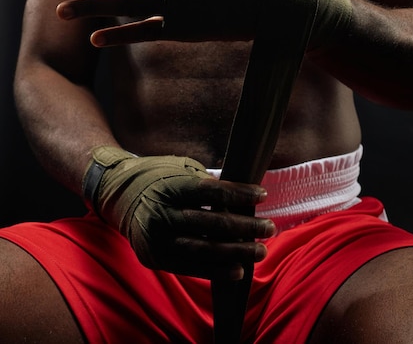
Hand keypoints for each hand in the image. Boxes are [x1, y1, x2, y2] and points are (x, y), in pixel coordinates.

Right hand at [83, 147, 275, 279]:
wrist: (116, 194)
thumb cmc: (156, 176)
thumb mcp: (178, 168)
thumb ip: (206, 182)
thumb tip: (242, 197)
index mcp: (169, 186)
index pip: (211, 192)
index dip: (239, 194)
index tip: (263, 194)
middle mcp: (161, 213)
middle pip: (211, 223)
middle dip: (245, 227)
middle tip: (270, 228)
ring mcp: (156, 239)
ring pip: (203, 249)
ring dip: (236, 252)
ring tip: (260, 251)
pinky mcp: (154, 258)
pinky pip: (189, 267)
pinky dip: (215, 270)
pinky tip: (238, 270)